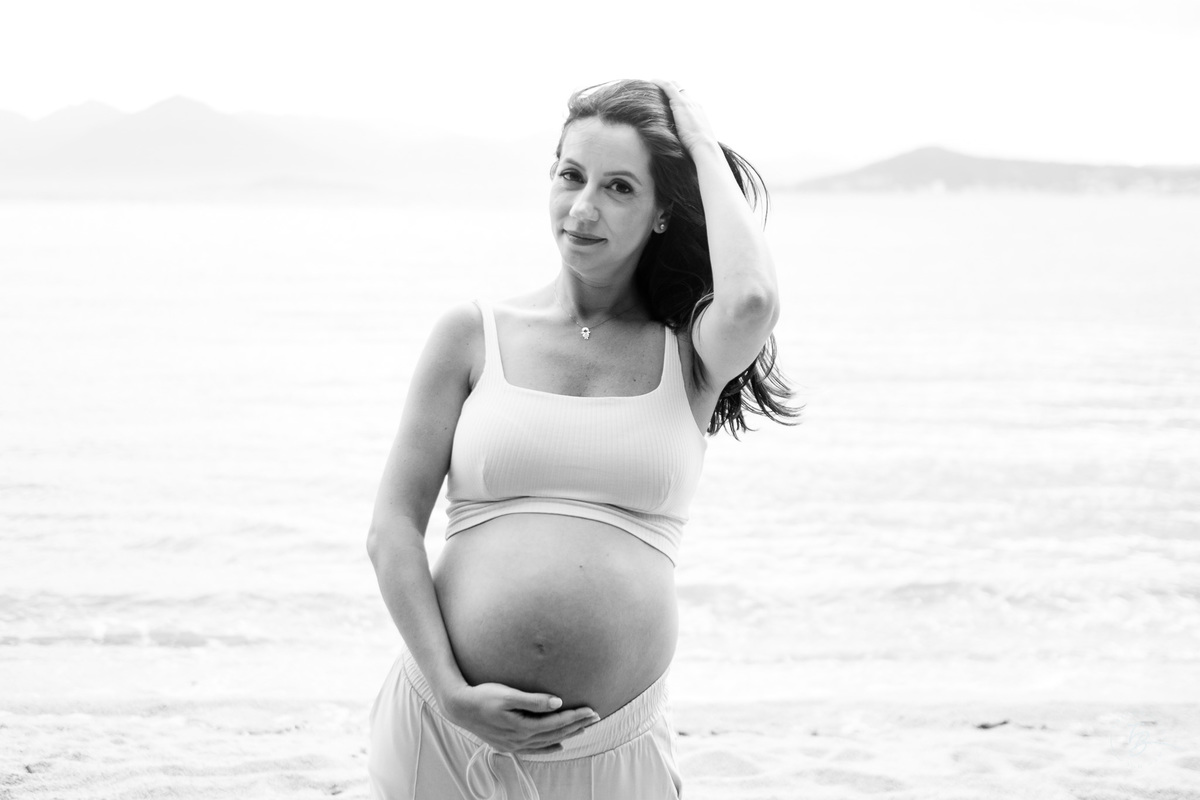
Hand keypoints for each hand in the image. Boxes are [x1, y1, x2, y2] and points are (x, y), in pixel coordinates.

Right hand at [441, 682, 600, 754]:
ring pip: (548, 741)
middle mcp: (521, 739)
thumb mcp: (507, 694)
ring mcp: (514, 744)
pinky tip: (558, 745)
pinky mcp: (508, 744)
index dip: (575, 716)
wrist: (459, 708)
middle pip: (555, 733)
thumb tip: (557, 702)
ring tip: (583, 729)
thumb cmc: (483, 696)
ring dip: (566, 735)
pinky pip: (535, 749)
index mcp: (523, 727)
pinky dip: (549, 747)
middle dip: (577, 725)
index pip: (557, 722)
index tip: (592, 710)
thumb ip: (533, 700)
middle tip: (596, 717)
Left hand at [651, 78, 718, 154]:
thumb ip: (689, 138)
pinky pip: (668, 87)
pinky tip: (652, 81)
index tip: (668, 98)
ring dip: (664, 83)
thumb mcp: (695, 141)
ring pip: (675, 85)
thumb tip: (684, 147)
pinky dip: (660, 82)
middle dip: (671, 87)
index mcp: (699, 112)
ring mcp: (688, 102)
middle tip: (658, 87)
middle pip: (682, 89)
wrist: (705, 147)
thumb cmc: (700, 150)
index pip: (688, 99)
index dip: (678, 96)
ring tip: (653, 83)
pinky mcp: (680, 103)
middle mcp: (694, 104)